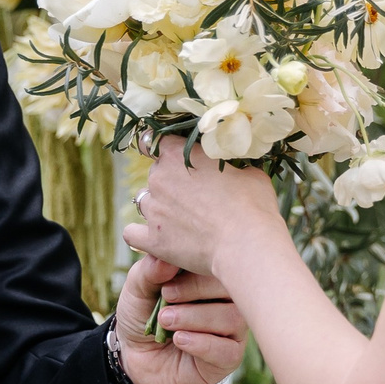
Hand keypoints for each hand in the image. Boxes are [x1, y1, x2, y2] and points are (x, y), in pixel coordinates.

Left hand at [111, 254, 244, 383]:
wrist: (133, 356)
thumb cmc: (142, 315)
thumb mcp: (138, 288)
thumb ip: (150, 271)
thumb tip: (165, 259)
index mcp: (213, 278)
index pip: (222, 263)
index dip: (198, 266)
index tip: (168, 277)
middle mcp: (229, 302)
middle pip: (234, 288)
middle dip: (197, 290)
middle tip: (166, 296)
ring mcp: (232, 331)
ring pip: (232, 319)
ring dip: (195, 317)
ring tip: (165, 320)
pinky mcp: (228, 359)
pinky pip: (228, 351)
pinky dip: (202, 344)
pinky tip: (179, 339)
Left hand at [122, 138, 287, 280]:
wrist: (247, 244)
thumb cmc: (254, 205)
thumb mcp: (249, 171)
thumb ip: (229, 165)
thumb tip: (232, 166)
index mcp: (180, 154)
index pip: (155, 140)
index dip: (166, 149)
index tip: (175, 157)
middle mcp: (159, 177)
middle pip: (154, 172)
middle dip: (170, 181)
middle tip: (194, 196)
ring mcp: (153, 209)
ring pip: (144, 201)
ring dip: (158, 206)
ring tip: (181, 219)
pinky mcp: (152, 239)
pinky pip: (131, 233)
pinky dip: (140, 234)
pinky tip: (155, 237)